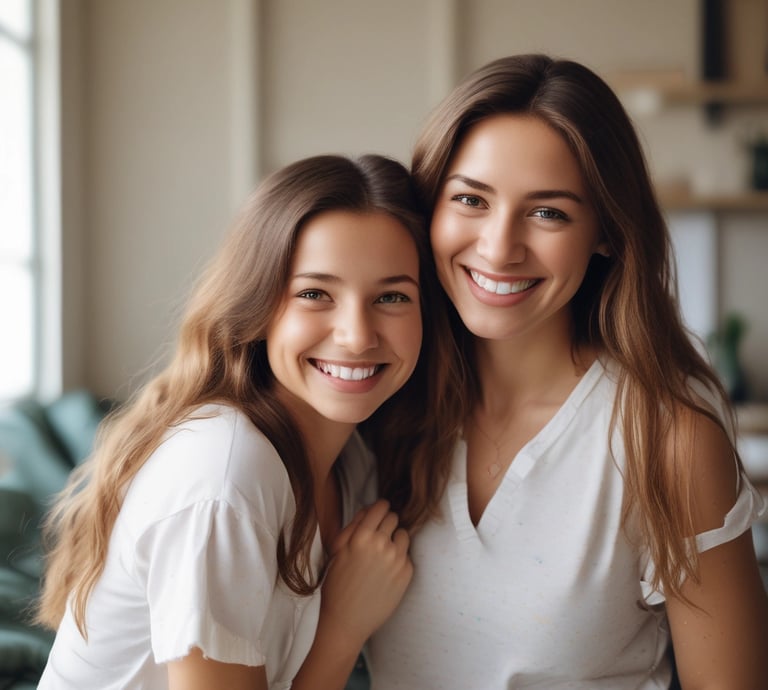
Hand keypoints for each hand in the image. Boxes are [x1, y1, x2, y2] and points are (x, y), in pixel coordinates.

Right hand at [319, 499, 412, 648]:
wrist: (347, 621)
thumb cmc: (337, 585)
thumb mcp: (337, 551)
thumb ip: (353, 526)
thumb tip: (369, 509)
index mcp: (361, 537)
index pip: (381, 507)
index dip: (380, 508)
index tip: (379, 512)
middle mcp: (382, 545)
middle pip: (394, 518)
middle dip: (386, 523)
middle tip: (378, 536)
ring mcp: (397, 560)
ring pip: (403, 535)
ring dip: (395, 539)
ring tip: (382, 554)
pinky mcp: (406, 574)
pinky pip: (407, 555)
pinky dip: (399, 559)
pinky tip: (386, 571)